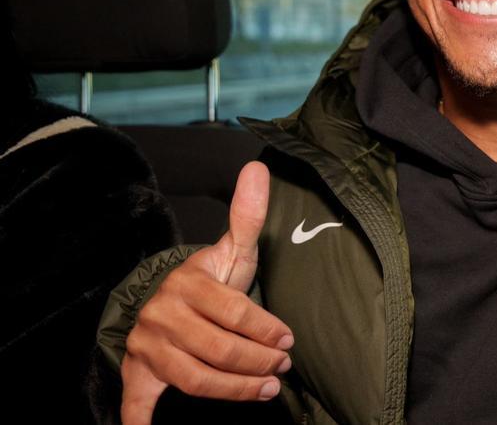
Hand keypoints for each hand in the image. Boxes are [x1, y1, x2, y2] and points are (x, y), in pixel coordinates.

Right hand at [120, 162, 293, 424]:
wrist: (155, 303)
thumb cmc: (206, 283)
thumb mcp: (231, 250)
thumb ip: (247, 215)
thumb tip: (258, 167)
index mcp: (189, 285)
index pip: (235, 312)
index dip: (266, 329)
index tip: (289, 341)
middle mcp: (164, 316)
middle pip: (219, 350)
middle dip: (258, 362)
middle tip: (281, 369)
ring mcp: (147, 349)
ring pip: (196, 379)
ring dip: (235, 391)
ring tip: (265, 390)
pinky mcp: (137, 375)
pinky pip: (137, 406)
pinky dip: (142, 424)